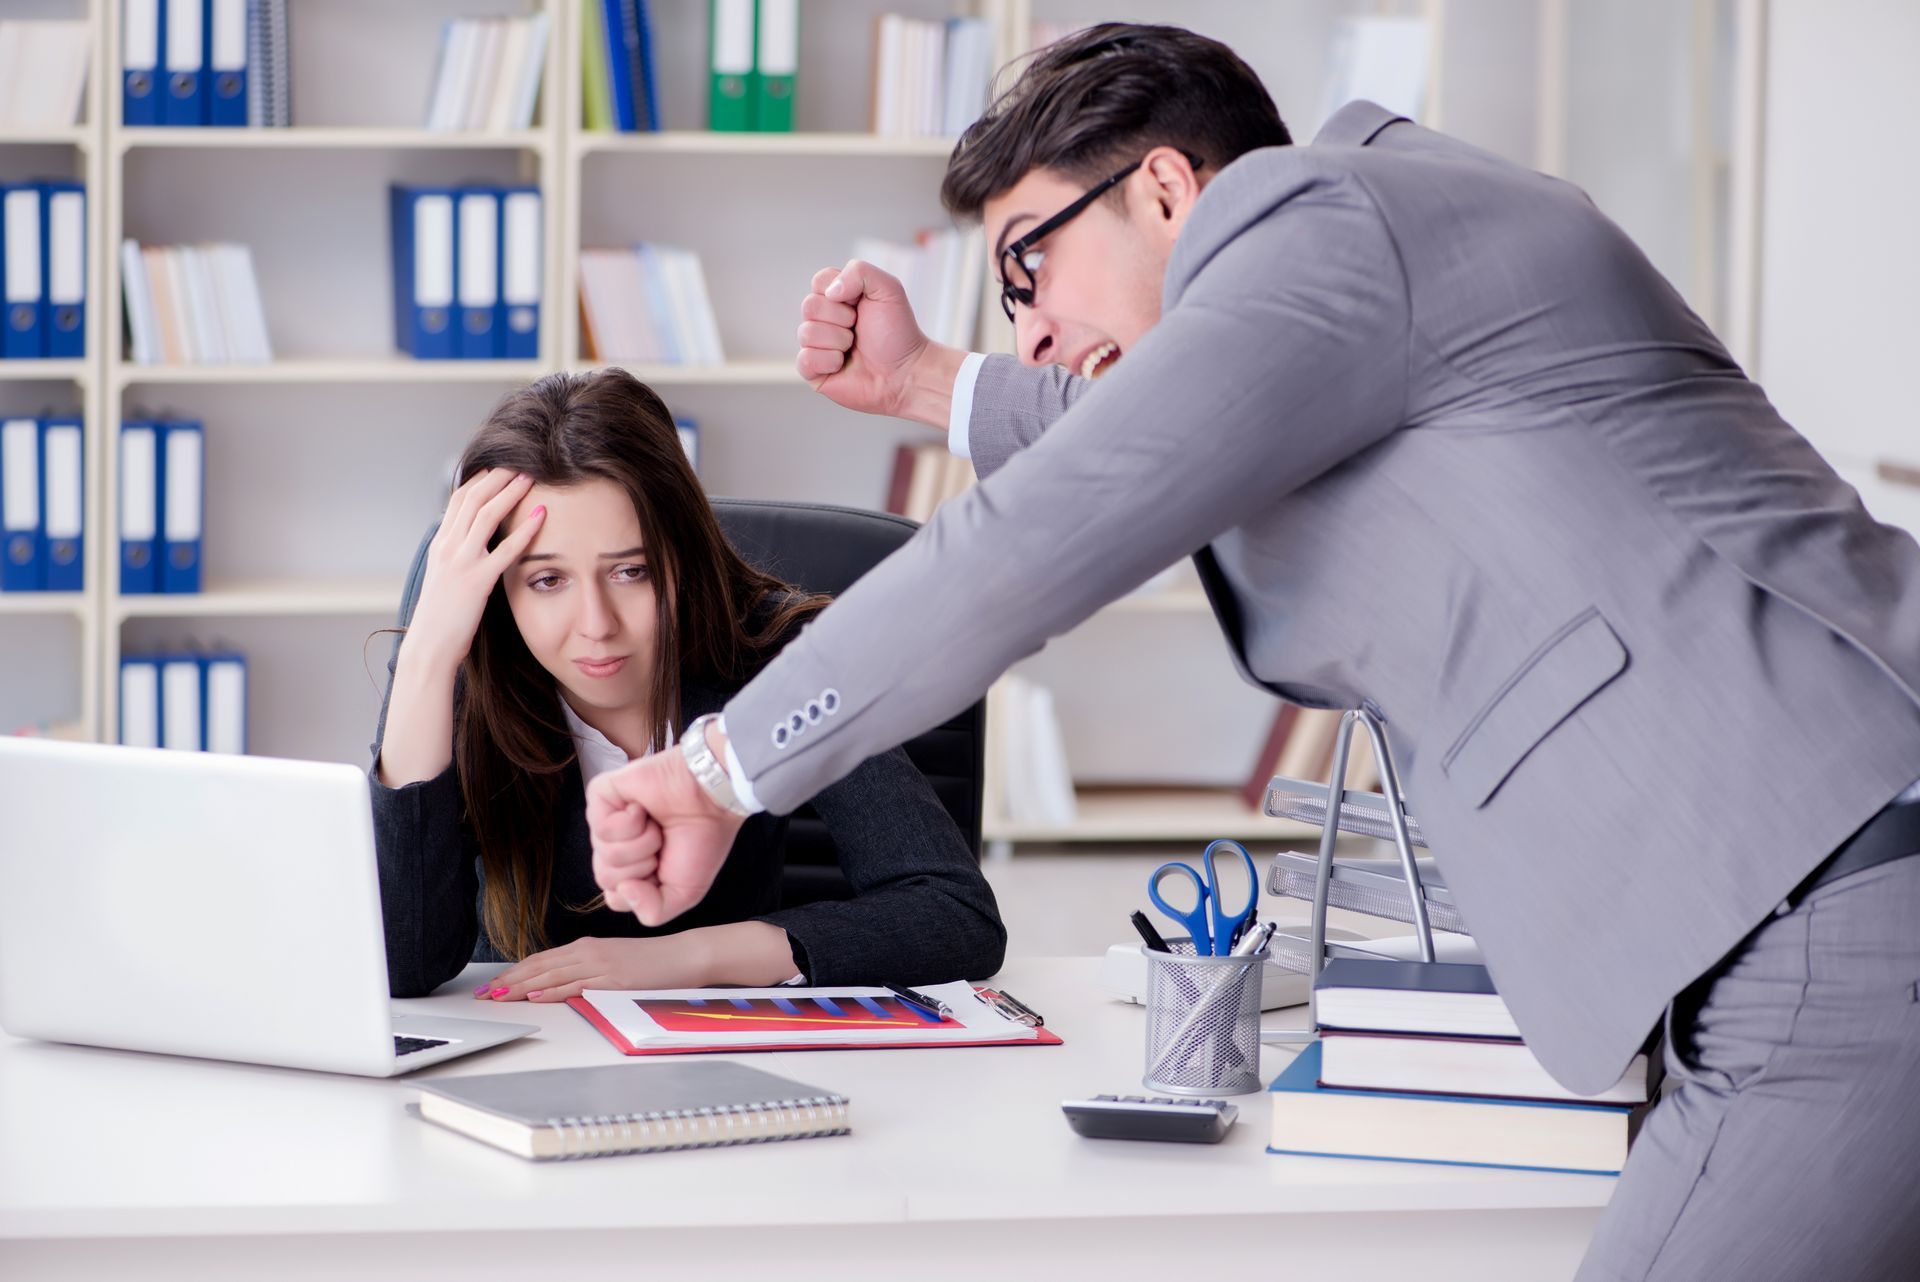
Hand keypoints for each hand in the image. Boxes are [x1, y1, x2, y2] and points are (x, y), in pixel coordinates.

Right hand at [402, 469, 545, 672]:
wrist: (429, 646)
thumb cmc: (440, 618)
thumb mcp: (443, 578)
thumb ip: (456, 557)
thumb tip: (470, 543)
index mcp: (440, 544)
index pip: (458, 500)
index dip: (480, 480)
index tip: (499, 468)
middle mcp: (448, 546)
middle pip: (473, 498)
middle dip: (497, 477)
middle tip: (520, 462)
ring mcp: (461, 561)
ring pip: (487, 514)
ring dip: (511, 492)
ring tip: (531, 477)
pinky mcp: (477, 580)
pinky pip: (506, 549)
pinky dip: (525, 528)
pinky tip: (542, 515)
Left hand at [476, 936, 703, 1002]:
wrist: (685, 955)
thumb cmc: (653, 962)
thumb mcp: (613, 963)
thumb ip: (585, 972)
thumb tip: (557, 987)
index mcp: (586, 948)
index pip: (540, 960)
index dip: (512, 973)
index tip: (492, 985)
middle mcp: (588, 952)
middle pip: (539, 967)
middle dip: (508, 981)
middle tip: (483, 995)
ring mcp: (600, 965)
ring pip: (551, 976)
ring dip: (521, 988)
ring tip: (498, 997)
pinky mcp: (613, 980)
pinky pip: (577, 986)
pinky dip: (553, 991)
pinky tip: (536, 996)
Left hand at [588, 748, 745, 925]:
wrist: (712, 800)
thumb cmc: (702, 839)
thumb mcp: (684, 894)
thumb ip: (653, 912)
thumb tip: (624, 889)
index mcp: (631, 867)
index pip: (616, 898)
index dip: (643, 891)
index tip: (666, 869)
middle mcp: (614, 845)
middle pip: (607, 880)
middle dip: (643, 867)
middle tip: (663, 844)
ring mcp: (604, 820)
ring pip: (605, 856)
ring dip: (642, 844)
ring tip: (657, 825)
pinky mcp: (599, 796)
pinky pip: (602, 830)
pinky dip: (631, 824)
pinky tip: (644, 809)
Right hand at [796, 259, 948, 421]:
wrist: (905, 372)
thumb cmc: (898, 333)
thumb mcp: (888, 289)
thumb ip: (859, 271)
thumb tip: (829, 292)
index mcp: (838, 297)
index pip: (819, 281)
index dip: (841, 292)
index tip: (861, 304)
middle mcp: (824, 319)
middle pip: (809, 306)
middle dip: (841, 318)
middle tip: (859, 328)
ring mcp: (817, 345)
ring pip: (806, 333)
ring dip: (838, 341)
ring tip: (854, 348)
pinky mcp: (813, 371)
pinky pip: (805, 359)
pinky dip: (828, 361)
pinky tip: (843, 365)